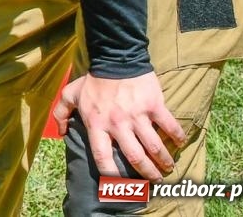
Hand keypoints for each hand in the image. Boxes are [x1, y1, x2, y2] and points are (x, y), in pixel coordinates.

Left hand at [50, 71, 183, 179]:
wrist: (115, 58)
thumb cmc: (93, 80)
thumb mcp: (71, 94)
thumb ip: (62, 113)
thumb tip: (61, 133)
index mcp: (97, 124)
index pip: (102, 157)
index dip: (110, 174)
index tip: (119, 183)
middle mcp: (118, 124)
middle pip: (135, 157)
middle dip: (147, 173)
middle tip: (154, 180)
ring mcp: (138, 116)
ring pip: (154, 146)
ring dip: (163, 161)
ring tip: (168, 168)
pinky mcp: (154, 106)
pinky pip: (170, 126)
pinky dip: (177, 136)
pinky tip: (180, 143)